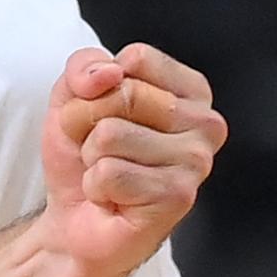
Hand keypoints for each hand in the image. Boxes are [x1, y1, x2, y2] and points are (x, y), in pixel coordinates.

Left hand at [38, 43, 224, 276]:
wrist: (75, 217)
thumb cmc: (84, 153)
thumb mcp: (72, 96)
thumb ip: (85, 67)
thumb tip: (109, 73)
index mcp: (190, 91)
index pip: (137, 59)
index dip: (97, 86)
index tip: (101, 113)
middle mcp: (205, 123)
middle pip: (123, 94)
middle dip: (87, 123)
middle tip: (97, 150)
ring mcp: (197, 161)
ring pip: (111, 134)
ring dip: (92, 157)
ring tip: (108, 173)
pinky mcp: (178, 196)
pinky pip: (109, 172)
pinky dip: (96, 185)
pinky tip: (113, 197)